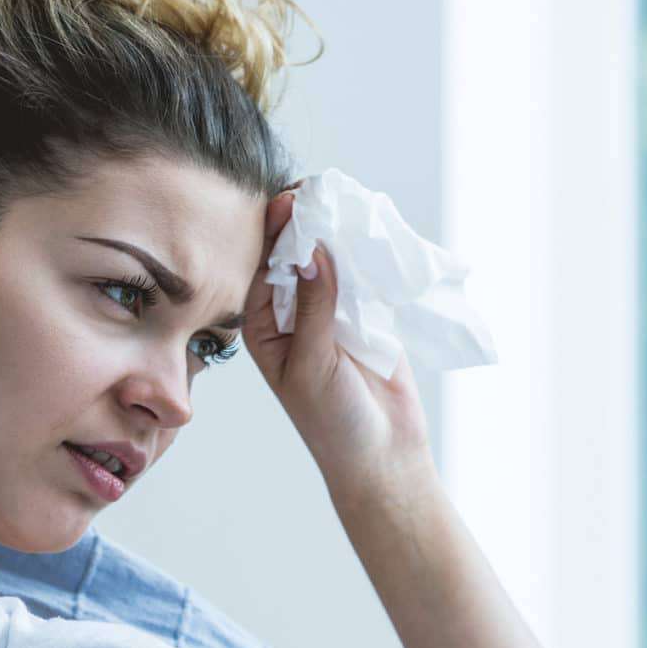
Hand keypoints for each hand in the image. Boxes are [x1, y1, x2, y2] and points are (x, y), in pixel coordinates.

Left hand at [242, 190, 433, 491]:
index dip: (274, 234)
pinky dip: (367, 254)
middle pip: (296, 257)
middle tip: (319, 191)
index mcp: (265, 328)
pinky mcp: (368, 317)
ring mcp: (332, 313)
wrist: (383, 456)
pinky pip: (364, 276)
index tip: (288, 199)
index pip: (263, 269)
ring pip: (331, 261)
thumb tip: (312, 250)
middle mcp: (295, 315)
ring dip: (337, 235)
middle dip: (305, 226)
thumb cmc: (333, 421)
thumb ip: (314, 306)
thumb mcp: (313, 361)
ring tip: (345, 200)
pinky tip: (371, 229)